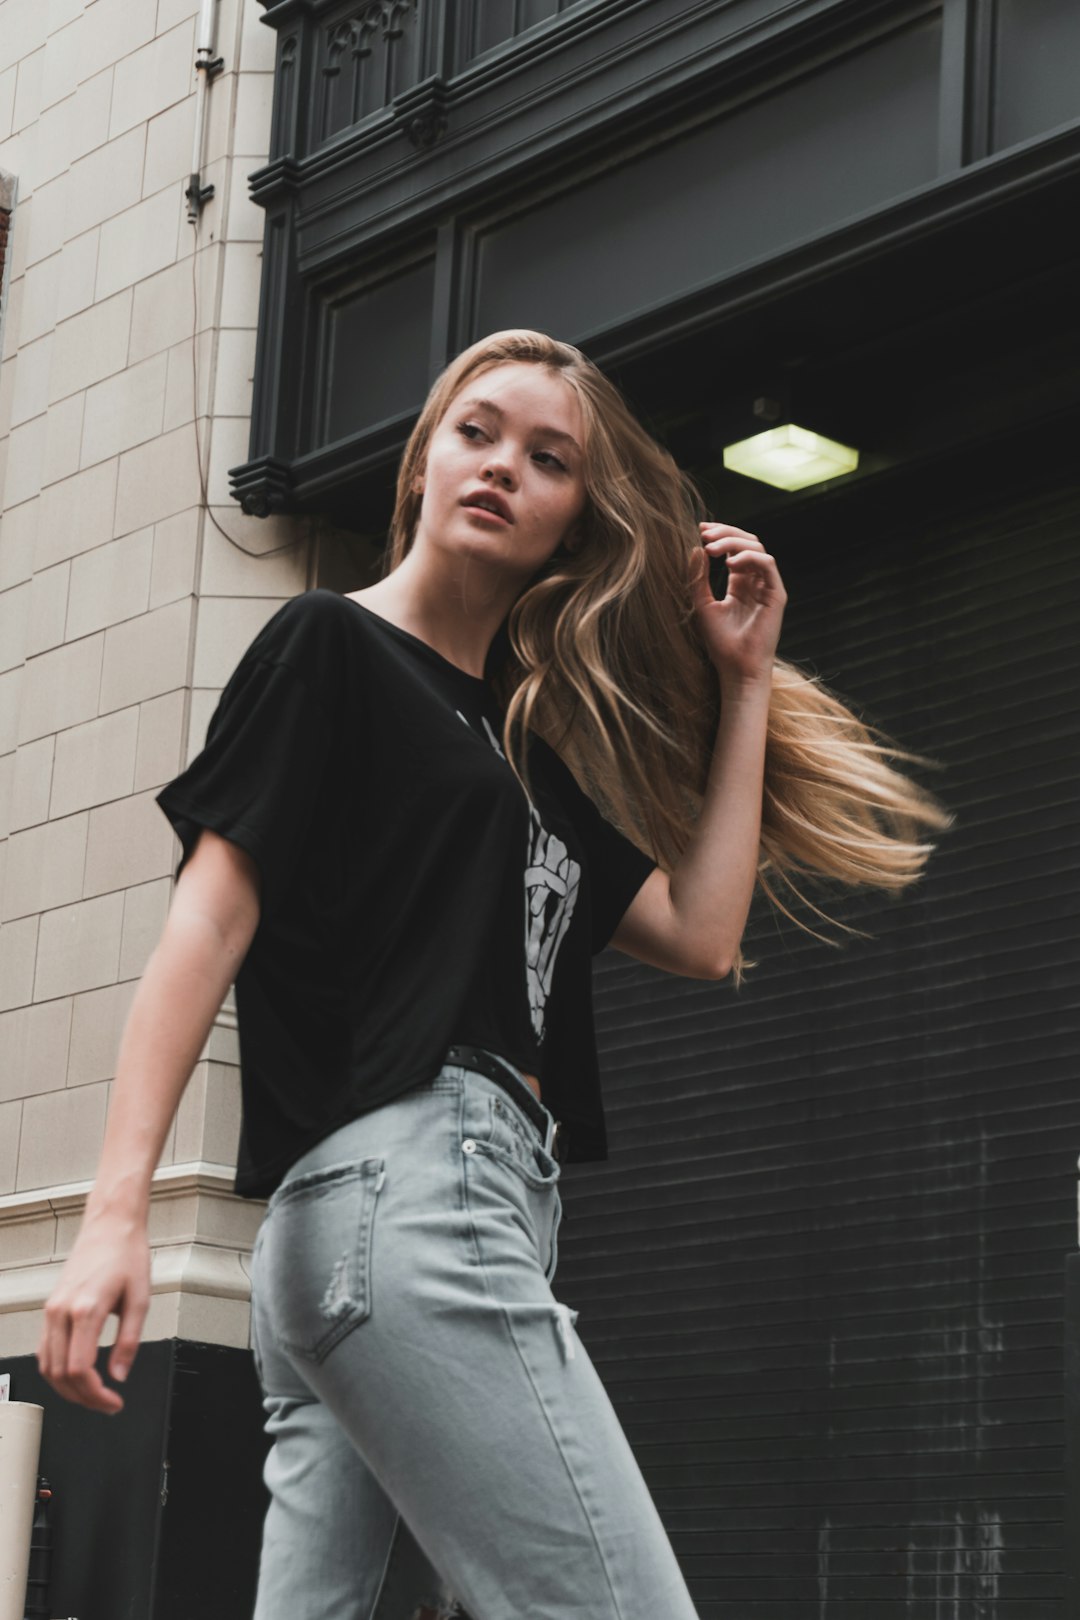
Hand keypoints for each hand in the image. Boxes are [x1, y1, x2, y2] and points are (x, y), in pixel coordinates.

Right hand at [37, 1209, 150, 1413]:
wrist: (110, 1227)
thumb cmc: (127, 1255)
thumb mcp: (140, 1299)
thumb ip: (129, 1341)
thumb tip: (119, 1375)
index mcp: (85, 1309)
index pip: (79, 1370)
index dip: (96, 1395)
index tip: (114, 1402)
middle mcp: (62, 1311)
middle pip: (60, 1374)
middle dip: (83, 1397)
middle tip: (107, 1404)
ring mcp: (51, 1310)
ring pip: (47, 1366)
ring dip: (67, 1388)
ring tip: (93, 1394)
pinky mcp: (50, 1308)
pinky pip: (44, 1350)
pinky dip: (57, 1370)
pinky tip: (76, 1375)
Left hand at [690, 522, 786, 686]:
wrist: (737, 669)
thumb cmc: (721, 643)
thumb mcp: (702, 605)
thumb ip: (698, 578)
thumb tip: (695, 548)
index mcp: (740, 583)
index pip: (735, 548)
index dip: (720, 535)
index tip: (700, 530)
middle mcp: (756, 582)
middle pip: (747, 542)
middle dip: (726, 533)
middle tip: (705, 534)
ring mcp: (768, 587)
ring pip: (757, 548)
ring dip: (733, 542)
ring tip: (711, 549)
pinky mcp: (777, 595)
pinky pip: (768, 565)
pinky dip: (749, 558)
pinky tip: (729, 563)